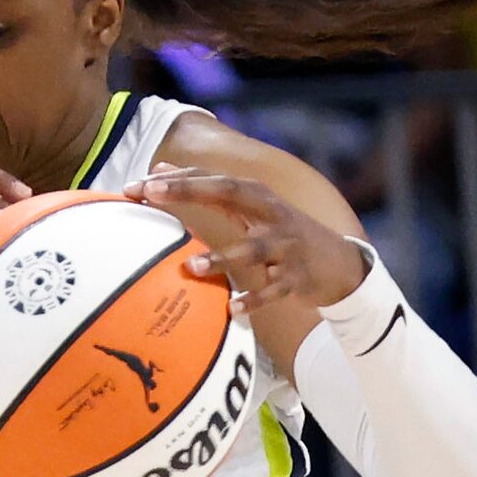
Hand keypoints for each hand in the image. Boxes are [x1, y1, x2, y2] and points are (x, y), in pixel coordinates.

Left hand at [126, 165, 366, 309]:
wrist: (337, 263)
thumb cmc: (281, 232)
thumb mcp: (250, 207)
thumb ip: (208, 190)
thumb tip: (161, 169)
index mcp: (256, 196)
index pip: (213, 179)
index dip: (177, 179)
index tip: (138, 184)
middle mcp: (272, 213)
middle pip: (230, 193)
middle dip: (190, 190)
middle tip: (153, 193)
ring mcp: (286, 246)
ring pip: (253, 249)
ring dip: (223, 257)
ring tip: (192, 266)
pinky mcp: (297, 277)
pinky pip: (274, 290)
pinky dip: (255, 298)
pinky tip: (232, 307)